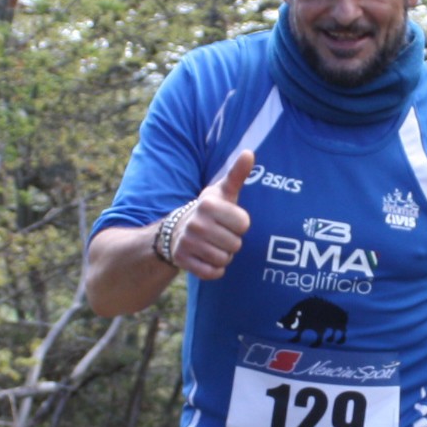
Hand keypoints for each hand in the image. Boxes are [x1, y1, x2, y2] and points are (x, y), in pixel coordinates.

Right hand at [169, 151, 254, 279]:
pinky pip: (212, 273)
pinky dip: (214, 269)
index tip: (228, 220)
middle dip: (232, 242)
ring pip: (225, 259)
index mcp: (208, 205)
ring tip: (213, 244)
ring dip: (224, 256)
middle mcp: (196, 224)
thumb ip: (238, 174)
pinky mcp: (183, 260)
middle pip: (236, 244)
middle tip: (220, 234)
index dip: (240, 224)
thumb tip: (249, 153)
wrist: (177, 229)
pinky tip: (207, 257)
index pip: (244, 224)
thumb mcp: (223, 191)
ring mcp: (187, 243)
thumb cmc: (210, 210)